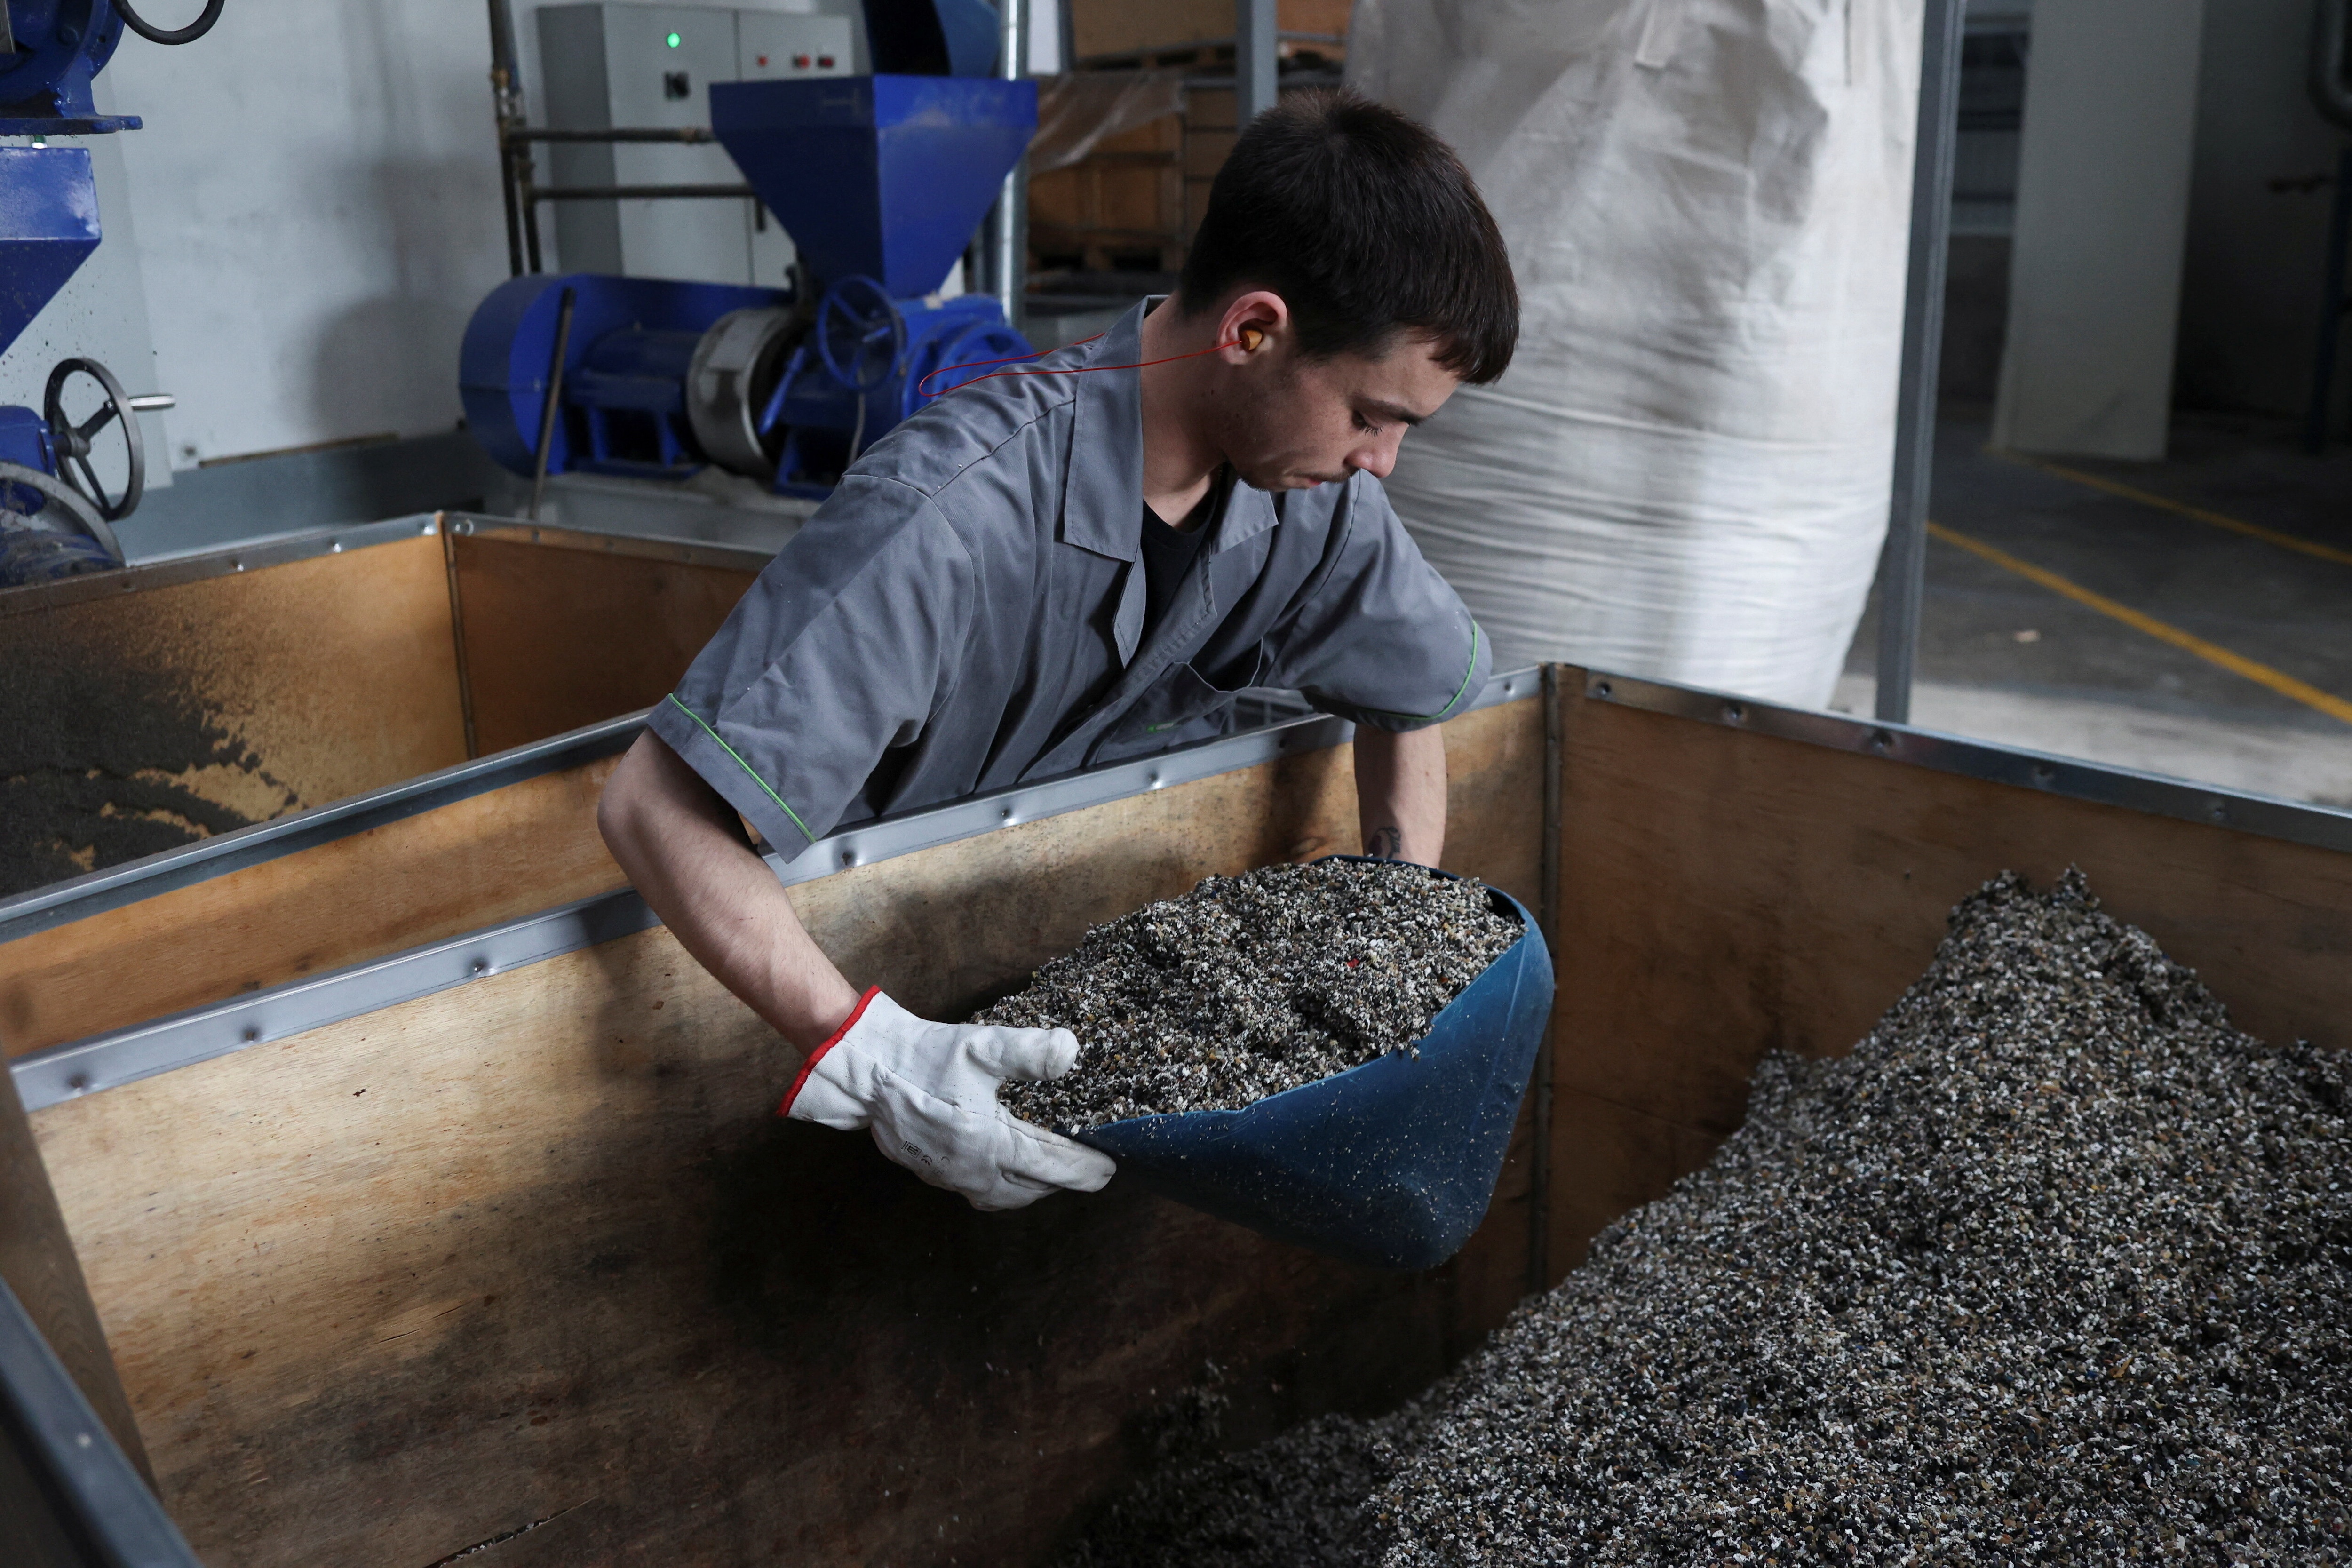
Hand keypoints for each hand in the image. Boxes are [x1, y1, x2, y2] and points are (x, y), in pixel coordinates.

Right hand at [781, 990, 1117, 1210]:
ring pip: (1010, 1196)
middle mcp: (976, 1171)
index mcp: (993, 1144)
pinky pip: (984, 1194)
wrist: (870, 1074)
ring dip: (1038, 1187)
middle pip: (1037, 1187)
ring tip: (1058, 1172)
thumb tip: (1071, 1051)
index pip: (1054, 1166)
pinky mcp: (938, 1174)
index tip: (1111, 1166)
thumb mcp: (980, 1047)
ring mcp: (954, 1178)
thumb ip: (1028, 1052)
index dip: (1087, 1168)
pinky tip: (1012, 1173)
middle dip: (1068, 1179)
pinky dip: (1008, 1189)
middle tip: (1092, 1167)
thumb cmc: (926, 1059)